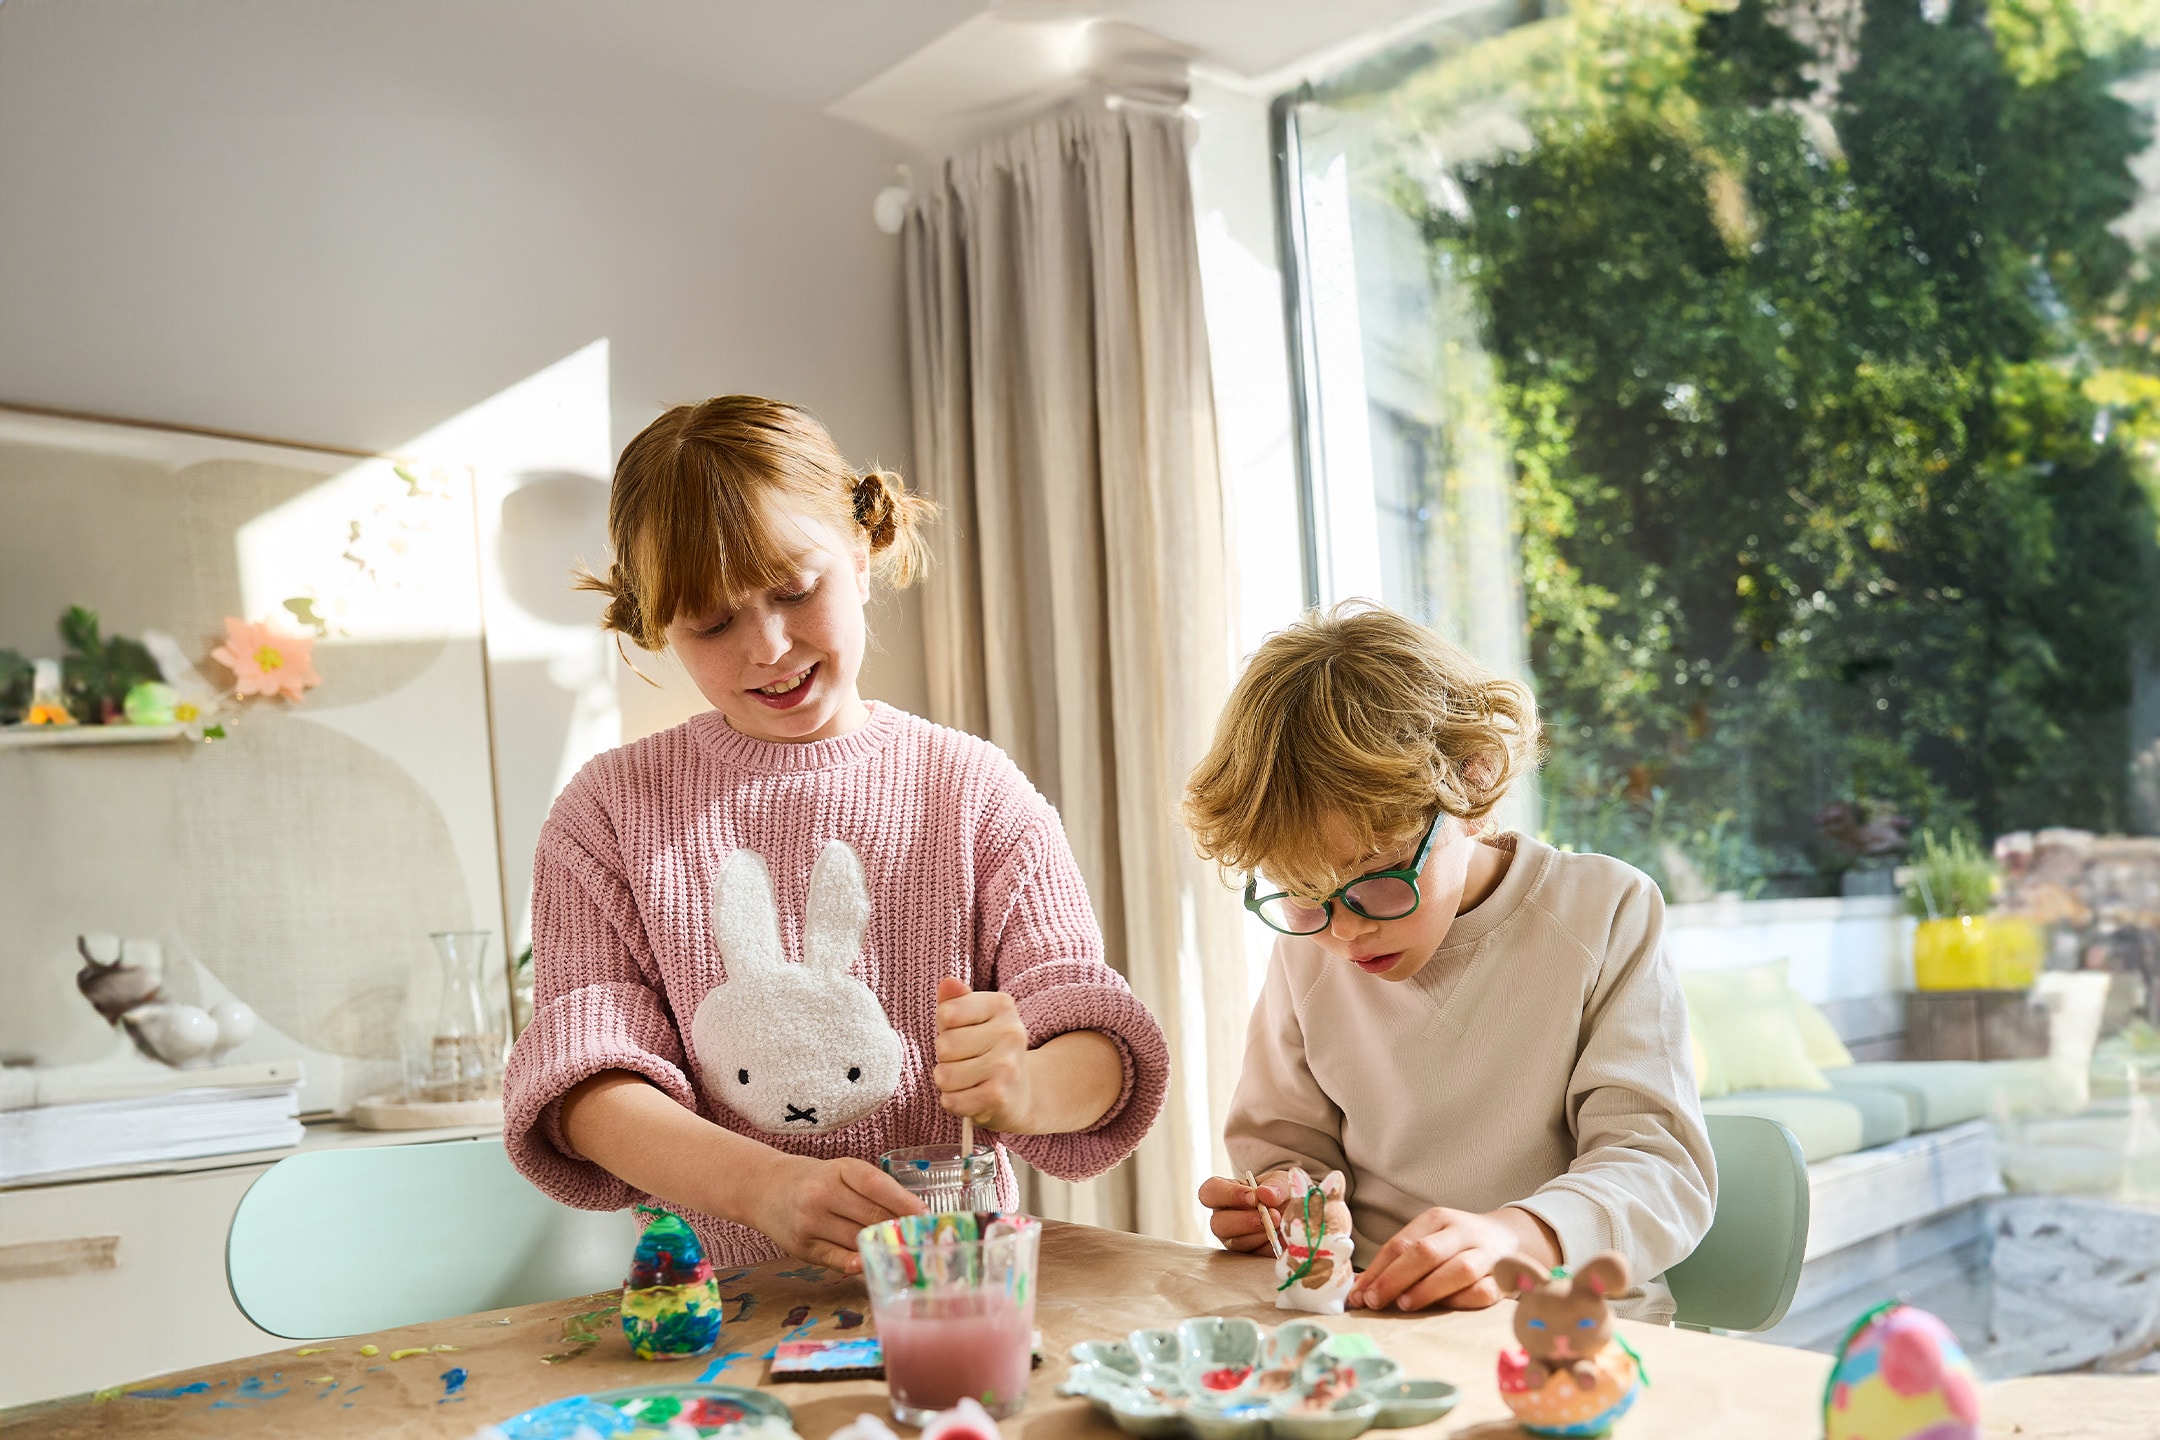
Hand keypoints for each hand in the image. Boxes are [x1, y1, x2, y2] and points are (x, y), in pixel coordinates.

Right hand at [740, 1151, 923, 1273]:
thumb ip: (871, 1190)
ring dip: (882, 1247)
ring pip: (856, 1238)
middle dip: (898, 1228)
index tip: (925, 1215)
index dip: (904, 1201)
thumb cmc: (815, 1180)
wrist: (765, 1188)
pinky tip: (871, 1263)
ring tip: (904, 1253)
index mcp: (839, 1169)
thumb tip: (912, 1215)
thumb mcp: (841, 1173)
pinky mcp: (802, 1247)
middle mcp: (822, 1194)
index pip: (876, 1185)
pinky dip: (855, 1262)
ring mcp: (810, 1222)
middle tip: (921, 1239)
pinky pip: (835, 1258)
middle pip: (870, 1215)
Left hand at [934, 976, 1033, 1130]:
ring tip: (970, 1080)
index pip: (946, 1013)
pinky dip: (954, 1102)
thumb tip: (948, 983)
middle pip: (944, 1045)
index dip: (945, 1029)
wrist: (1020, 1094)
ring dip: (949, 1082)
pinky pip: (952, 1100)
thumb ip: (954, 1001)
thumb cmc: (986, 1051)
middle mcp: (1011, 1032)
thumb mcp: (970, 1021)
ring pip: (944, 1075)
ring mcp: (1007, 1066)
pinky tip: (972, 1097)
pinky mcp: (999, 1096)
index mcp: (1003, 1005)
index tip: (964, 1035)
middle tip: (967, 1062)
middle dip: (946, 1058)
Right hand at [1198, 1172, 1290, 1252]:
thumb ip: (1274, 1186)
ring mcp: (1234, 1239)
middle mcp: (1224, 1217)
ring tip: (1279, 1225)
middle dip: (1244, 1221)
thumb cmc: (1281, 1193)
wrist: (1298, 1212)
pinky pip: (1253, 1255)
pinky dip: (1269, 1246)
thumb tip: (1264, 1194)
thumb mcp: (1281, 1182)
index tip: (1253, 1197)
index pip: (1210, 1192)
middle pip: (1217, 1223)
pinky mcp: (1248, 1255)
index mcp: (1225, 1193)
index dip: (1228, 1195)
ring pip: (1234, 1242)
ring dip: (1259, 1235)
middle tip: (1272, 1215)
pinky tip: (1281, 1238)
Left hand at [1348, 1206, 1559, 1311]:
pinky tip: (1443, 1309)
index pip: (1400, 1244)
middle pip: (1425, 1253)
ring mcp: (1486, 1254)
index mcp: (1437, 1219)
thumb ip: (1400, 1262)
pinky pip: (1483, 1291)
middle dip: (1395, 1279)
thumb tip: (1361, 1290)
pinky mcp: (1504, 1278)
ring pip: (1457, 1270)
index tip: (1357, 1294)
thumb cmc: (1458, 1244)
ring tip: (1404, 1305)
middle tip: (1374, 1302)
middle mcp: (1461, 1232)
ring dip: (1427, 1289)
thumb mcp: (1430, 1240)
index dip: (1376, 1270)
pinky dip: (1462, 1301)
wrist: (1512, 1239)